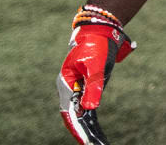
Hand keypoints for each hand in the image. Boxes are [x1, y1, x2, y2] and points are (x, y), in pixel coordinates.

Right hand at [57, 9, 135, 144]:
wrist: (99, 31)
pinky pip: (86, 106)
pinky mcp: (87, 86)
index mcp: (66, 84)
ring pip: (80, 113)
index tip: (85, 141)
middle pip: (74, 115)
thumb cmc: (96, 47)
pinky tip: (94, 131)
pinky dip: (90, 119)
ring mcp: (78, 88)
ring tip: (96, 142)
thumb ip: (93, 87)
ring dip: (87, 128)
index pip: (70, 111)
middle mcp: (69, 89)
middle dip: (83, 132)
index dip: (77, 127)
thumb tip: (89, 109)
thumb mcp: (96, 67)